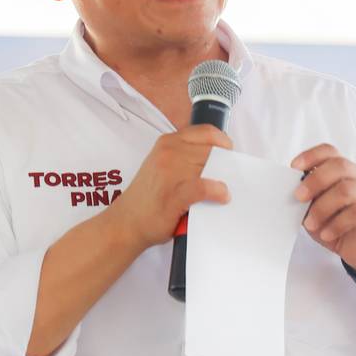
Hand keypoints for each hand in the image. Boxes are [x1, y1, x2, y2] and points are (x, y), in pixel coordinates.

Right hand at [110, 124, 231, 251]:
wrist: (126, 223)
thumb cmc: (150, 197)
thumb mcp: (164, 166)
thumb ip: (186, 157)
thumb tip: (221, 161)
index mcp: (167, 142)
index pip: (206, 132)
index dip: (222, 143)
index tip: (228, 155)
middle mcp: (168, 152)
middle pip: (211, 151)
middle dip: (225, 165)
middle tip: (229, 178)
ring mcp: (170, 173)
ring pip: (210, 166)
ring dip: (223, 179)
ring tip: (224, 191)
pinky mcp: (173, 195)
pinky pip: (203, 187)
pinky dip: (217, 191)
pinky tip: (221, 197)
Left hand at [291, 143, 355, 273]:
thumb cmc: (337, 227)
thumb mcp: (315, 212)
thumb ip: (306, 199)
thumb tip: (289, 190)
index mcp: (344, 171)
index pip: (330, 152)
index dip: (311, 155)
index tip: (294, 167)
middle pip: (339, 166)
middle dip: (315, 181)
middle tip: (299, 197)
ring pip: (346, 190)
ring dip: (322, 208)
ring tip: (311, 224)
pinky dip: (336, 224)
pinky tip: (327, 234)